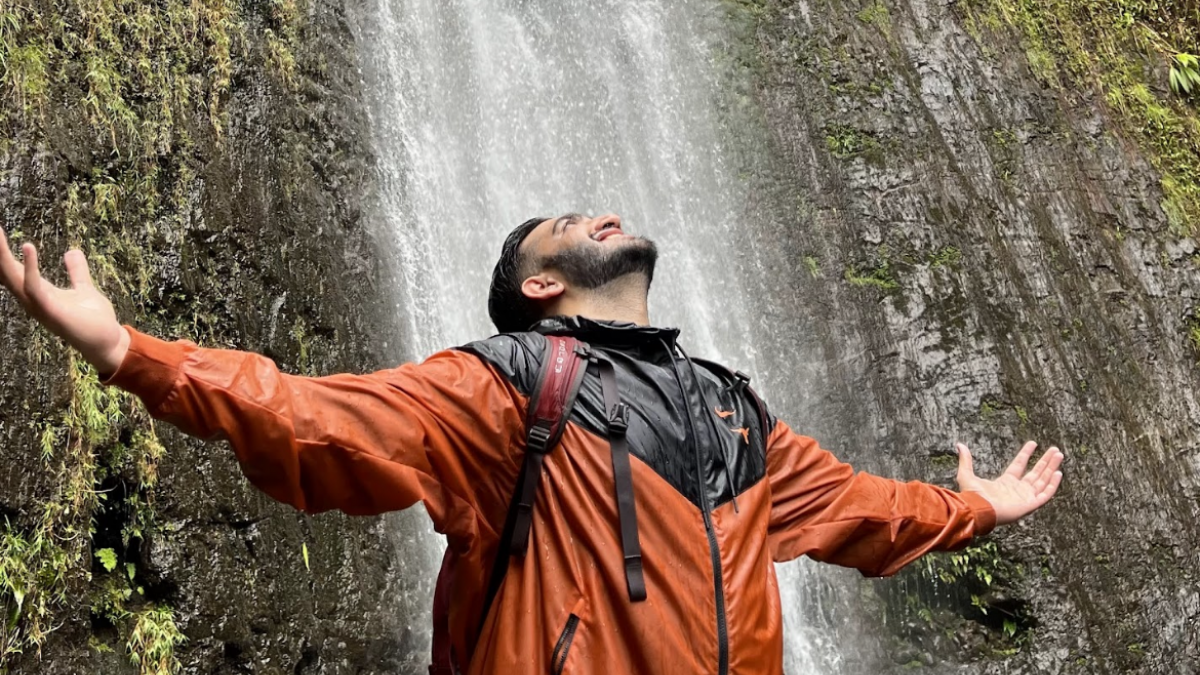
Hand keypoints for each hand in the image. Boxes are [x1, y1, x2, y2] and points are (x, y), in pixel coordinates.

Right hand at [0, 227, 128, 373]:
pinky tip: (28, 247)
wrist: (108, 342)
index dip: (1, 251)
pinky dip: (30, 267)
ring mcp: (39, 306)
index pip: (11, 269)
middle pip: (5, 272)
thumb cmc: (94, 319)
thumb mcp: (84, 288)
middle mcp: (32, 299)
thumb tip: (72, 251)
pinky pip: (34, 287)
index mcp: (37, 292)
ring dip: (2, 255)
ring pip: (13, 277)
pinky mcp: (51, 311)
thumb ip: (76, 271)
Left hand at [956, 441, 1062, 525]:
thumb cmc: (972, 496)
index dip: (1026, 454)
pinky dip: (1052, 484)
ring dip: (1051, 468)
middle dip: (1045, 461)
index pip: (1019, 465)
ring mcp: (1025, 497)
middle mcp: (1017, 490)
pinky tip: (1058, 472)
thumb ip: (966, 460)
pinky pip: (1045, 494)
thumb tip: (959, 445)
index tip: (1033, 443)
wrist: (978, 510)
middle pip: (1035, 473)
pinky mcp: (1030, 504)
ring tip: (1059, 455)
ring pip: (1042, 480)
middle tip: (1054, 449)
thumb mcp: (967, 474)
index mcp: (1005, 483)